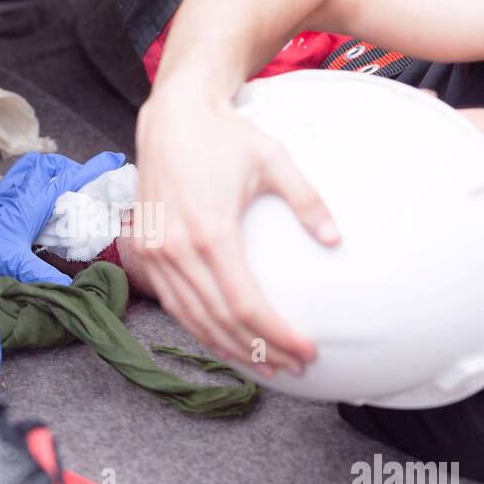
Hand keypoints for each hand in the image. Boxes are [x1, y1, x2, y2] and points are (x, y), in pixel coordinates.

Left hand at [0, 150, 125, 283]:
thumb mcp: (12, 263)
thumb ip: (42, 275)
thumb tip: (73, 289)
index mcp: (32, 202)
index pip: (69, 179)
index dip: (94, 169)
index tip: (115, 160)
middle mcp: (25, 195)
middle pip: (56, 169)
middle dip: (79, 170)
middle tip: (100, 178)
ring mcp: (13, 199)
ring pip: (42, 176)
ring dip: (60, 177)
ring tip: (80, 190)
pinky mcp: (5, 208)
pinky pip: (32, 190)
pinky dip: (47, 191)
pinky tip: (53, 211)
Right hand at [134, 82, 337, 373]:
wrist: (171, 117)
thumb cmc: (225, 136)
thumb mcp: (274, 159)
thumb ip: (307, 201)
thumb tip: (337, 240)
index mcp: (210, 232)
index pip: (246, 304)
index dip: (276, 334)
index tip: (306, 350)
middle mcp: (177, 250)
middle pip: (220, 321)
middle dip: (260, 350)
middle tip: (294, 366)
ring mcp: (157, 253)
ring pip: (193, 320)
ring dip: (229, 349)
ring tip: (265, 366)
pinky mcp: (146, 251)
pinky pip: (173, 304)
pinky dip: (200, 329)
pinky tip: (226, 341)